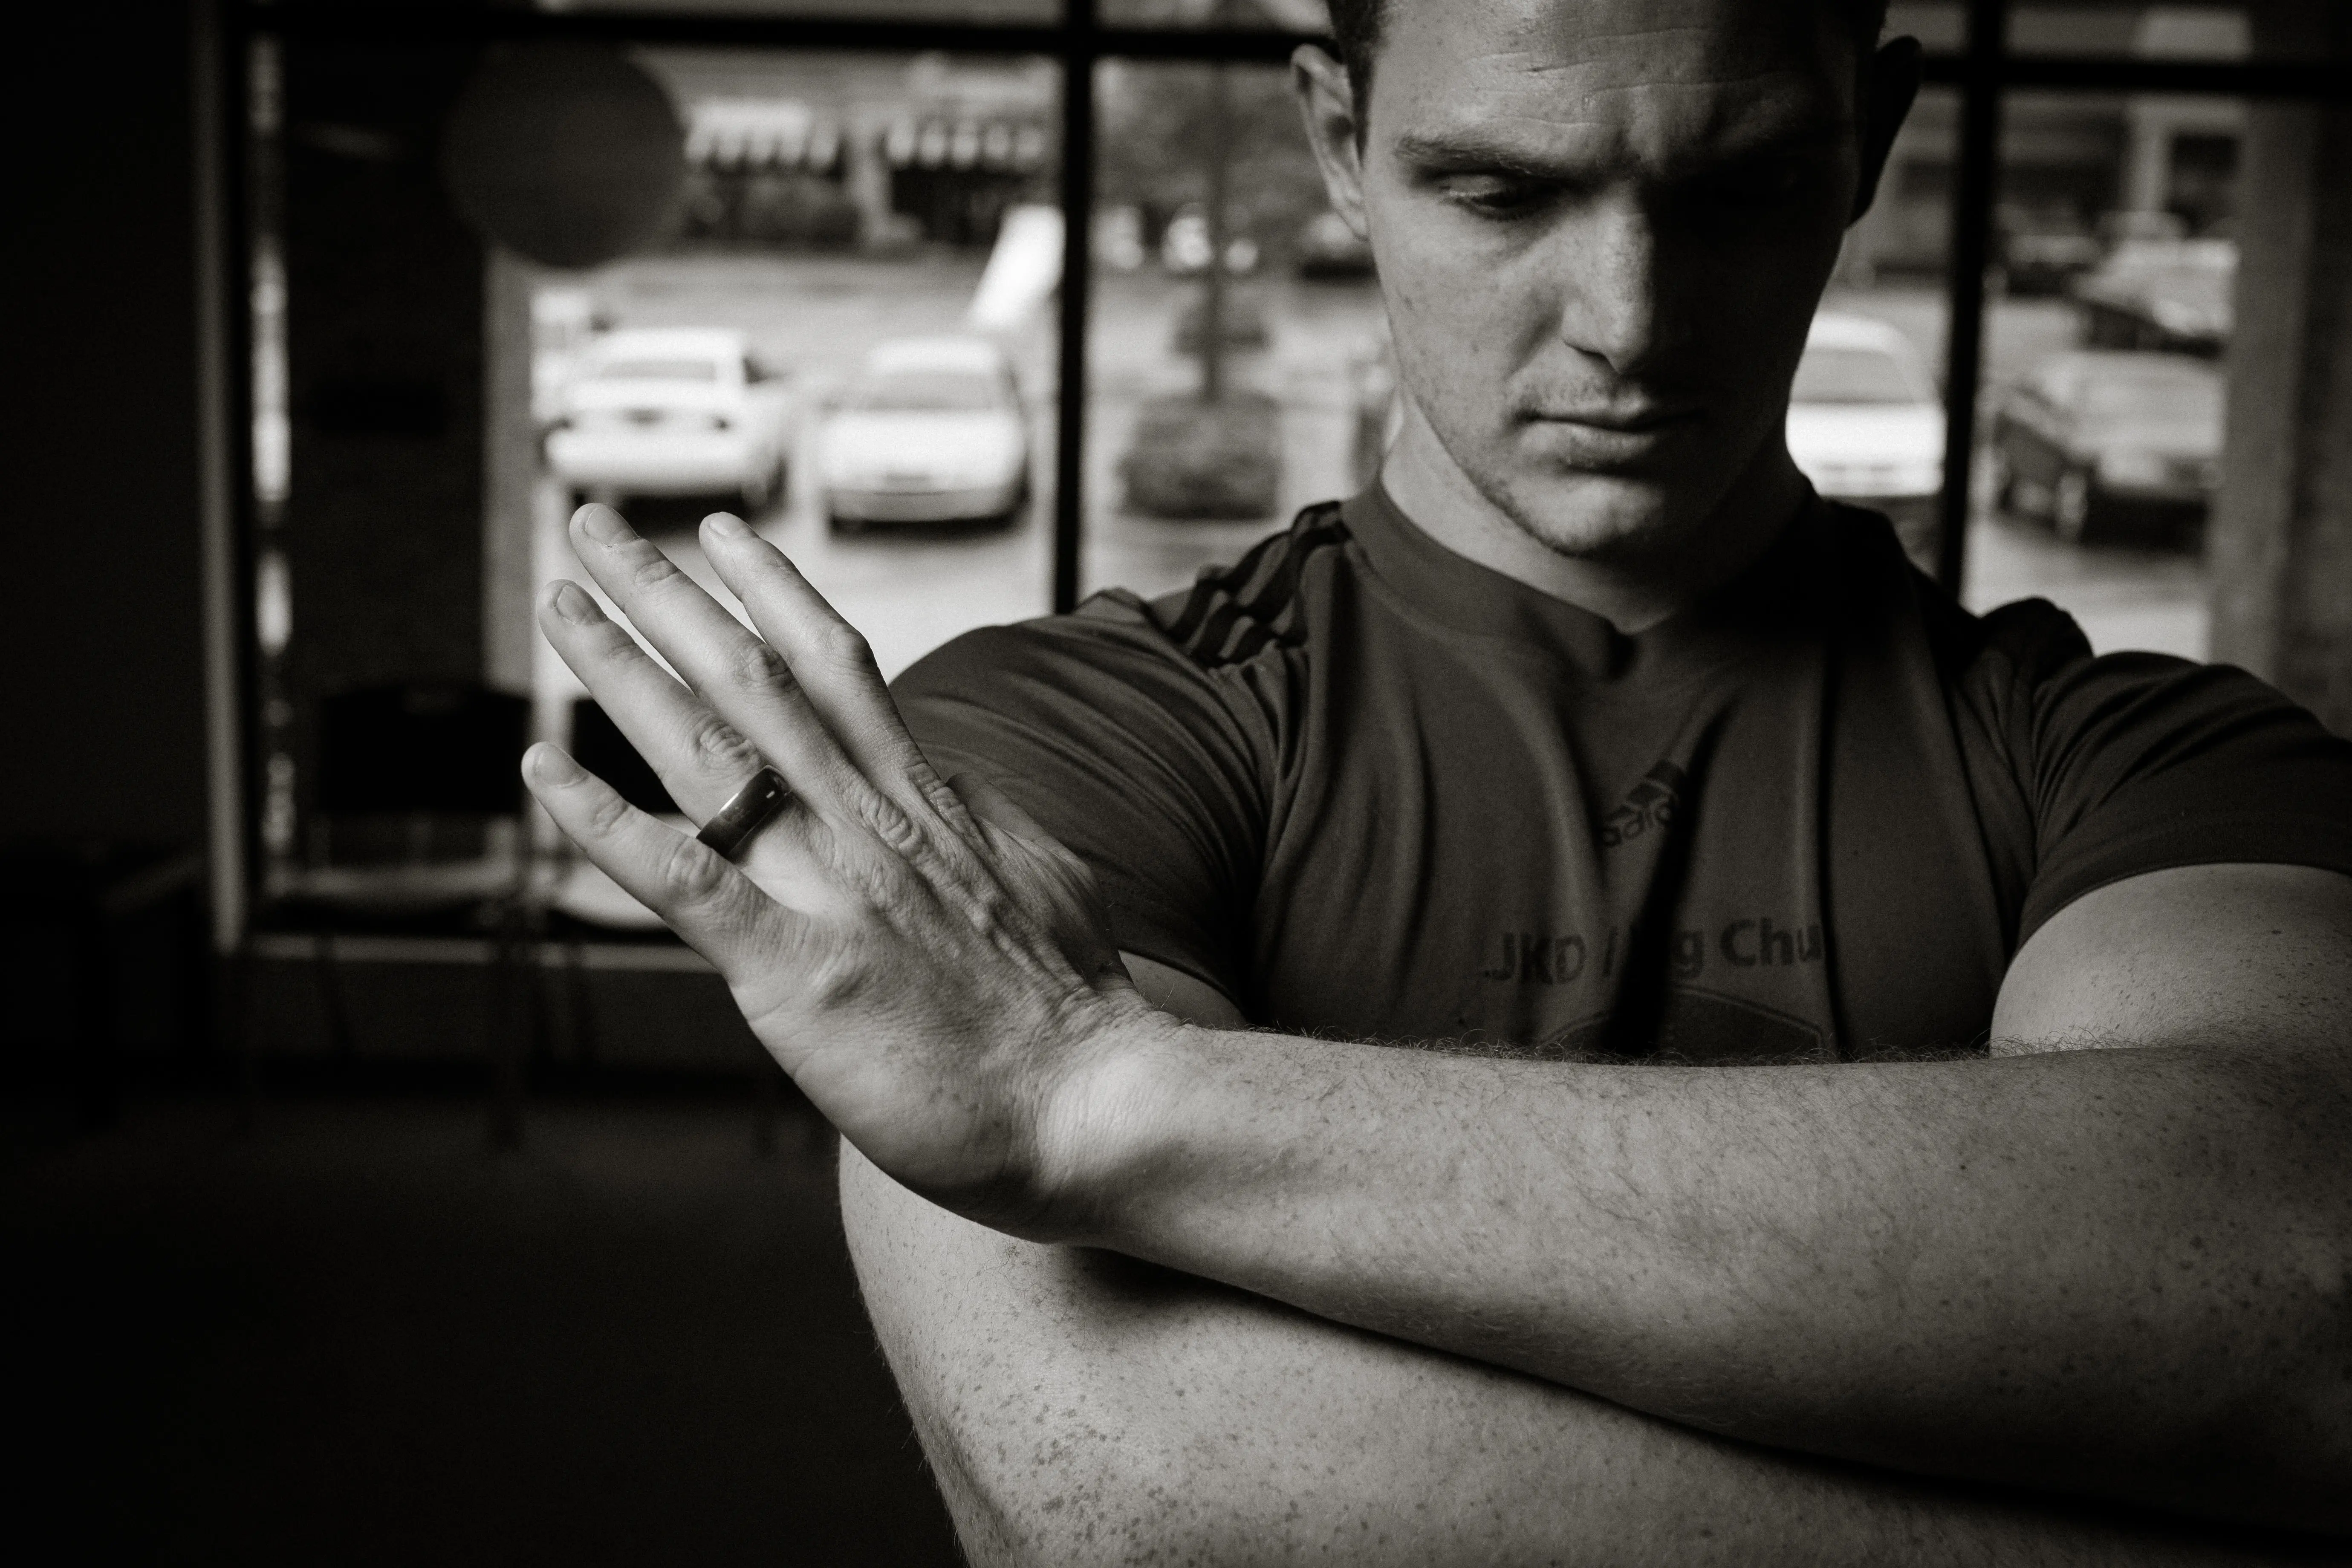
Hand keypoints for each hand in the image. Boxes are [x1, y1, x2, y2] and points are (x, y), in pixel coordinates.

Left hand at [524, 504, 1154, 1232]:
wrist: (1097, 1100)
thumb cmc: (1073, 1014)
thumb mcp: (1041, 879)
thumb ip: (983, 830)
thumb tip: (960, 794)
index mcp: (928, 804)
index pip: (838, 667)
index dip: (771, 591)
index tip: (721, 536)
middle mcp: (872, 825)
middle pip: (756, 678)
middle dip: (667, 595)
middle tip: (597, 527)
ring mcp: (833, 892)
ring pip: (712, 750)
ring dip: (623, 668)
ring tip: (561, 604)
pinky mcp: (797, 972)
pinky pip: (683, 880)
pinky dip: (605, 822)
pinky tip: (542, 770)